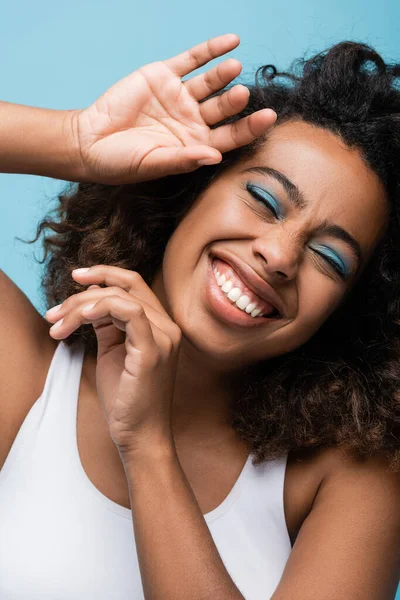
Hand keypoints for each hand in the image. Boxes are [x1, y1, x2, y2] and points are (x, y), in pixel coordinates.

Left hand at [45, 265, 180, 456]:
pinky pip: (129, 311)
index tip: (76, 277)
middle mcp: (168, 327)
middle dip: (84, 290)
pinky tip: (80, 319)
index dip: (104, 273)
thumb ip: (107, 323)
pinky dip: (101, 307)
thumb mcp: (113, 352)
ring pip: (121, 296)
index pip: (134, 285)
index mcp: (161, 326)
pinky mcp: (154, 351)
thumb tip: (91, 296)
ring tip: (58, 324)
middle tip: (54, 312)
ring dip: (81, 305)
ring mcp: (164, 337)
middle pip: (127, 284)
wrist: (140, 436)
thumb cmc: (126, 399)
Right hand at [71, 33, 276, 184]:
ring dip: (223, 74)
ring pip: (210, 83)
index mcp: (195, 145)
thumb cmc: (121, 162)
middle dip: (235, 102)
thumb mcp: (153, 164)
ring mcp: (180, 96)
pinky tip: (231, 41)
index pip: (230, 137)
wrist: (89, 141)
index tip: (268, 119)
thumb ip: (184, 159)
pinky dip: (210, 50)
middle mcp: (193, 120)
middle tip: (243, 94)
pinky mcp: (163, 75)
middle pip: (223, 109)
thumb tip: (215, 157)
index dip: (249, 128)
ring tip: (235, 67)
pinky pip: (191, 60)